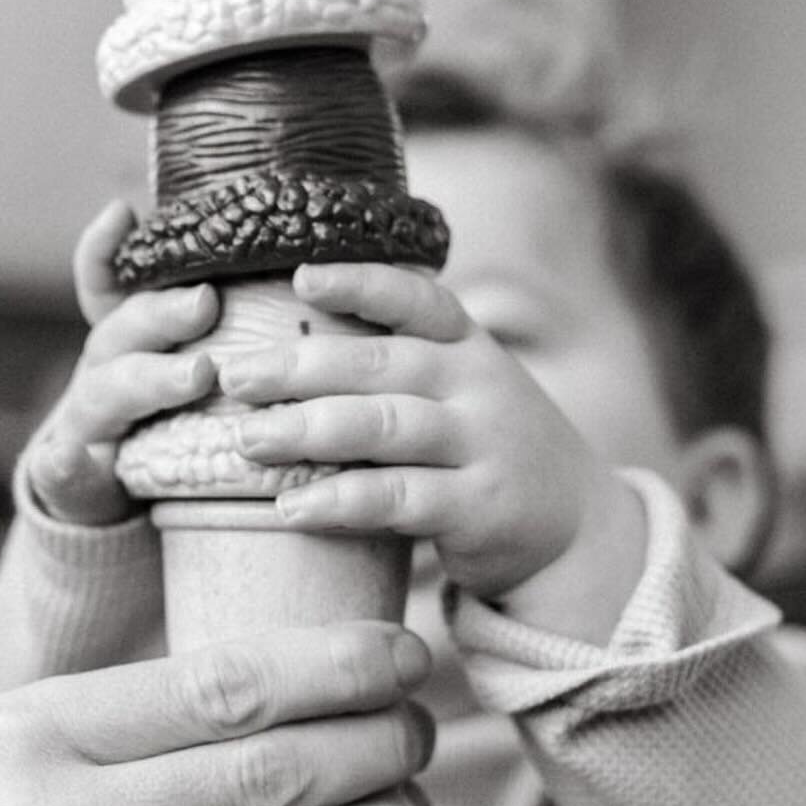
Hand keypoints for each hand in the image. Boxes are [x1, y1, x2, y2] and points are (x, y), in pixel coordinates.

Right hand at [24, 199, 219, 524]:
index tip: (122, 213)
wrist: (97, 492)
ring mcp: (86, 417)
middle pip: (126, 328)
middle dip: (165, 313)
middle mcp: (104, 366)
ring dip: (151, 379)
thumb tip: (301, 271)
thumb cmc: (167, 416)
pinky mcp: (73, 473)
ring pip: (110, 390)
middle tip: (207, 302)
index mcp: (129, 335)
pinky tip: (74, 460)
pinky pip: (65, 467)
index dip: (107, 247)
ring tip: (198, 374)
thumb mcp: (191, 361)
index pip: (109, 281)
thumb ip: (227, 319)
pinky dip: (67, 463)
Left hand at [225, 262, 637, 612]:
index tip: (300, 278)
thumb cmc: (485, 447)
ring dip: (308, 431)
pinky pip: (397, 500)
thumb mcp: (462, 388)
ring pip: (383, 428)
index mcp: (467, 346)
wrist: (574, 527)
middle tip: (232, 377)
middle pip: (380, 364)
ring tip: (246, 441)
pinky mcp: (477, 509)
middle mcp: (477, 386)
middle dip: (298, 367)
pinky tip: (290, 508)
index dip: (360, 284)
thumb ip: (397, 363)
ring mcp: (481, 446)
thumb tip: (282, 345)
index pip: (415, 299)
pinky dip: (339, 502)